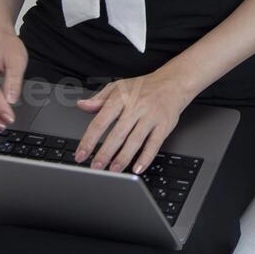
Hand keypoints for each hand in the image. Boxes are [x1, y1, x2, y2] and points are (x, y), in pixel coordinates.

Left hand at [73, 65, 193, 173]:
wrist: (173, 82)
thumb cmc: (144, 87)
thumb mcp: (119, 87)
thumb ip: (99, 99)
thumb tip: (82, 105)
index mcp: (121, 98)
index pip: (101, 121)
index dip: (89, 140)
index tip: (80, 154)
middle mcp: (136, 107)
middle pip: (118, 134)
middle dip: (105, 153)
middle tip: (95, 167)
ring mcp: (151, 116)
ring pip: (135, 141)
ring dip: (123, 158)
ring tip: (113, 170)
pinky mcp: (164, 125)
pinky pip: (154, 144)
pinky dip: (145, 158)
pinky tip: (137, 168)